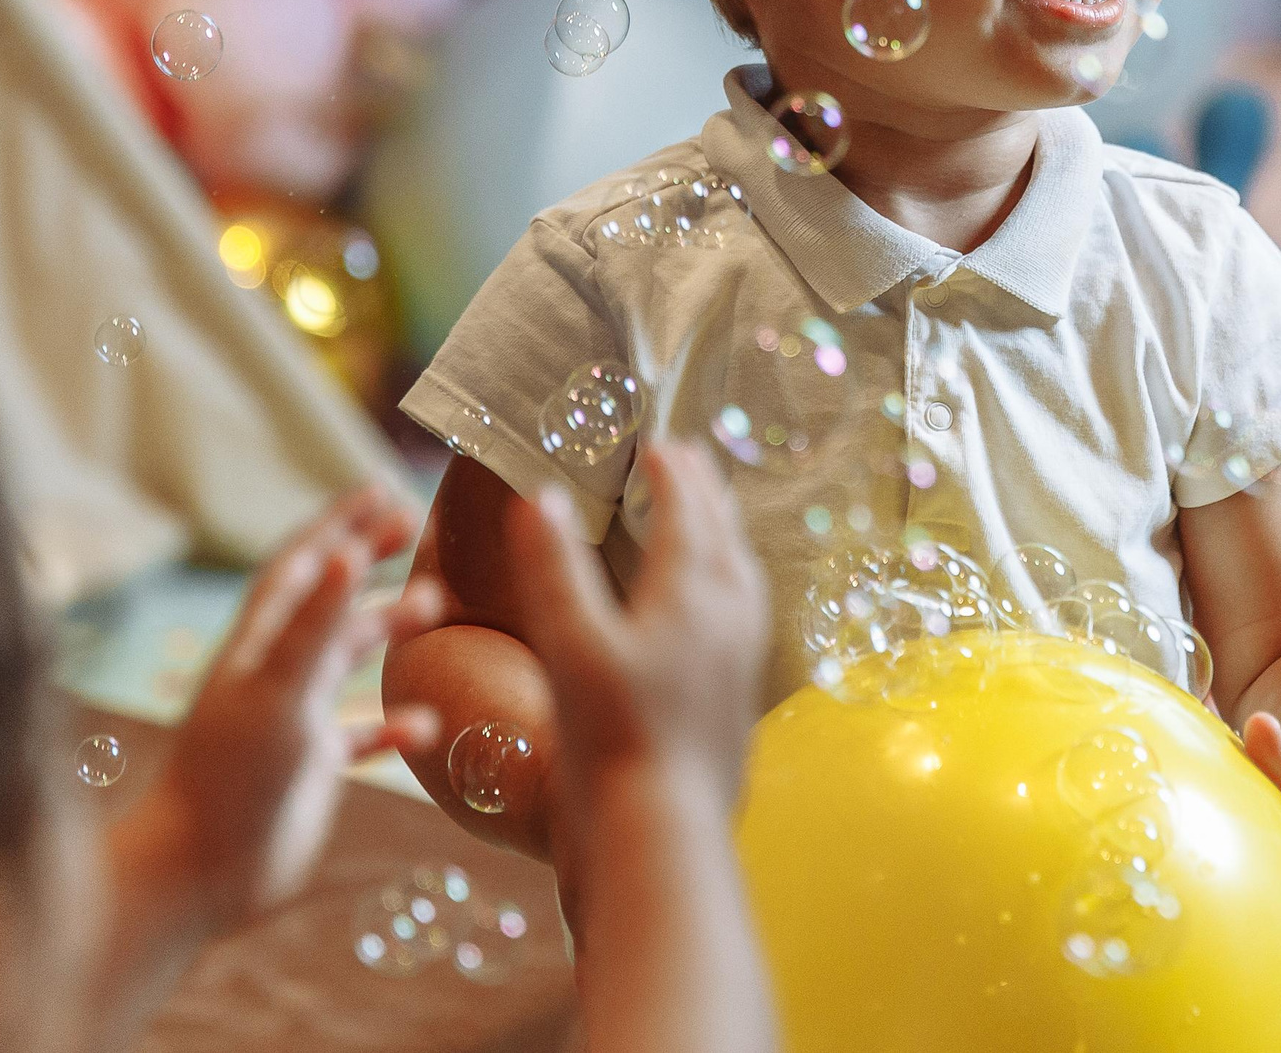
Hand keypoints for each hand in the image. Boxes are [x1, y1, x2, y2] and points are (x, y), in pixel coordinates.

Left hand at [138, 488, 444, 931]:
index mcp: (259, 643)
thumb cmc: (230, 776)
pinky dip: (391, 722)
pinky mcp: (309, 767)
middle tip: (414, 527)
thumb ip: (315, 624)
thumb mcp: (278, 690)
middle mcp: (275, 672)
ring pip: (344, 659)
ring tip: (436, 609)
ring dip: (385, 629)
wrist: (199, 871)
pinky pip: (358, 734)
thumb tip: (346, 549)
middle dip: (367, 558)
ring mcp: (292, 718)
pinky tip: (424, 723)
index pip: (303, 563)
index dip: (340, 522)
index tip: (382, 488)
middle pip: (327, 599)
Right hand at [506, 442, 768, 805]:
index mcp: (694, 591)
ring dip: (720, 534)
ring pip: (739, 573)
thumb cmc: (613, 739)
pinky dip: (724, 583)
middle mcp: (730, 616)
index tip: (656, 442)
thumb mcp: (570, 645)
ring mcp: (741, 658)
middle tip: (686, 460)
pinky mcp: (736, 696)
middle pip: (723, 533)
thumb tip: (540, 495)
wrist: (660, 837)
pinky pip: (740, 614)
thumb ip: (554, 567)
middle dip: (703, 491)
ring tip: (703, 520)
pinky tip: (704, 612)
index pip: (687, 509)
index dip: (671, 471)